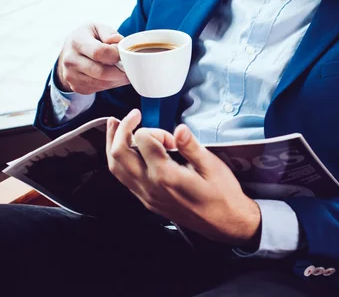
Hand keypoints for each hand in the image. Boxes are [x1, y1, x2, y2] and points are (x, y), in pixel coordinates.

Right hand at [56, 23, 129, 93]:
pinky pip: (100, 89)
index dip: (116, 55)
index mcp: (77, 42)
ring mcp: (72, 76)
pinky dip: (111, 84)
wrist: (68, 53)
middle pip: (102, 72)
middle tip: (129, 66)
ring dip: (118, 79)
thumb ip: (109, 33)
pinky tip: (113, 76)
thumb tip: (119, 43)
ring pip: (103, 83)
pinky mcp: (77, 87)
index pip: (99, 52)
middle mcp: (71, 60)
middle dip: (120, 71)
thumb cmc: (86, 38)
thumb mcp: (96, 28)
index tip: (123, 54)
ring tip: (123, 71)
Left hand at [106, 109, 260, 246]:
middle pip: (118, 153)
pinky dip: (120, 160)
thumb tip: (179, 129)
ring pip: (115, 168)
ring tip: (116, 126)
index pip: (143, 141)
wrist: (225, 223)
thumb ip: (191, 146)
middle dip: (121, 129)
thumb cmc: (222, 194)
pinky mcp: (147, 201)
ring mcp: (146, 196)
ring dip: (113, 144)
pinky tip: (127, 150)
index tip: (173, 138)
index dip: (156, 131)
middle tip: (132, 116)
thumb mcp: (212, 166)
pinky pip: (124, 179)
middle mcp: (150, 187)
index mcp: (166, 176)